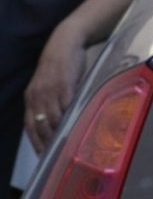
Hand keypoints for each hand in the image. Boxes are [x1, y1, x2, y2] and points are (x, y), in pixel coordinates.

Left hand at [24, 20, 87, 153]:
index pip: (29, 125)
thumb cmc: (59, 64)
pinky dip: (70, 119)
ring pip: (53, 119)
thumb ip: (50, 100)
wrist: (65, 43)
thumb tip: (58, 120)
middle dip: (48, 142)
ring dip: (60, 133)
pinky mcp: (65, 86)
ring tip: (69, 146)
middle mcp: (38, 96)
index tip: (42, 155)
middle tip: (57, 156)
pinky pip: (66, 107)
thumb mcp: (49, 84)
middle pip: (41, 125)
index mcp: (31, 96)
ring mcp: (51, 91)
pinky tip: (76, 127)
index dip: (35, 142)